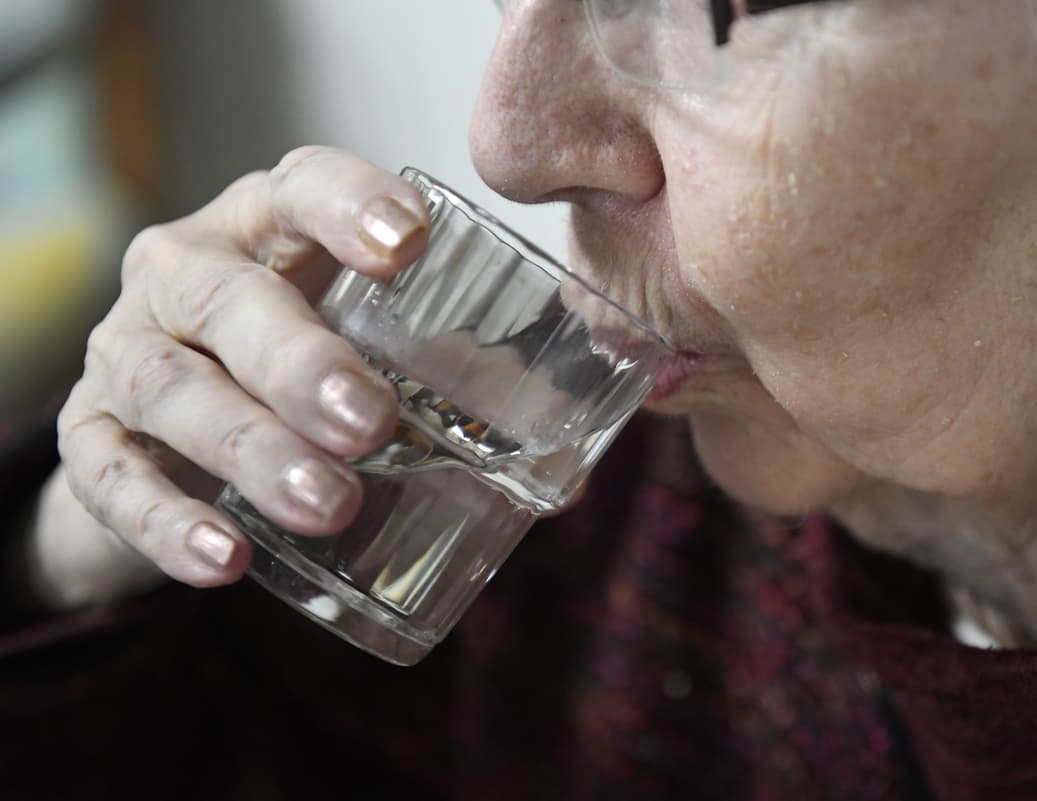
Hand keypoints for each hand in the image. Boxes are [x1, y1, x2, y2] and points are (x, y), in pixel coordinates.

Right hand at [54, 147, 429, 590]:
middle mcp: (185, 273)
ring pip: (173, 390)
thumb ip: (454, 393)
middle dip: (301, 361)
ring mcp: (126, 351)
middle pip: (229, 301)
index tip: (410, 246)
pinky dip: (168, 521)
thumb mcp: (364, 351)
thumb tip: (563, 488)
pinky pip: (113, 478)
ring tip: (327, 502)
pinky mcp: (88, 437)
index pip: (302, 188)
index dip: (349, 205)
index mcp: (269, 230)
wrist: (169, 434)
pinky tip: (224, 559)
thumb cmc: (298, 371)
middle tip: (371, 422)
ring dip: (251, 448)